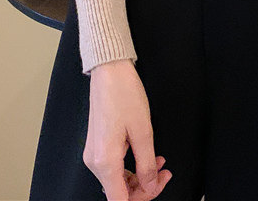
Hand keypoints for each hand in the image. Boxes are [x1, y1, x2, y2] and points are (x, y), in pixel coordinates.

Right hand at [85, 59, 172, 199]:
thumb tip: (150, 186)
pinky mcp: (97, 145)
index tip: (158, 185)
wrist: (109, 71)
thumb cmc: (123, 93)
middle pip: (119, 192)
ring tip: (159, 162)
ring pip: (117, 181)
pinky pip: (113, 167)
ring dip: (139, 176)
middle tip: (164, 173)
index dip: (143, 197)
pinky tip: (145, 155)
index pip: (120, 200)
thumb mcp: (143, 130)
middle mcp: (95, 161)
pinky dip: (130, 166)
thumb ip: (147, 164)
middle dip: (144, 187)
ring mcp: (94, 153)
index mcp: (105, 161)